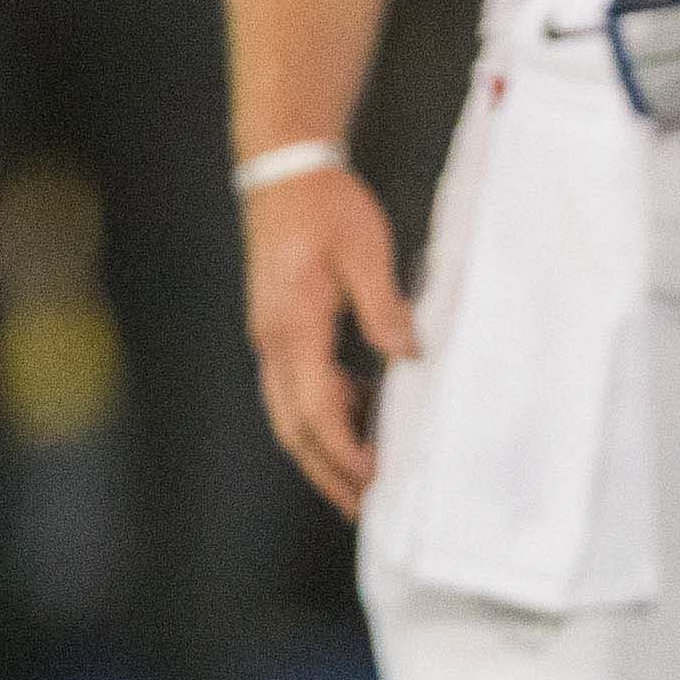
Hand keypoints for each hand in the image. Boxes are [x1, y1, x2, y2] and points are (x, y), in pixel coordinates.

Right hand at [242, 159, 414, 515]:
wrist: (284, 171)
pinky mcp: (280, 328)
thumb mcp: (364, 248)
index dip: (343, 449)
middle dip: (327, 471)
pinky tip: (361, 417)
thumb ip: (383, 305)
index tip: (373, 478)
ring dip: (324, 449)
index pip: (314, 406)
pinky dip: (326, 413)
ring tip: (364, 480)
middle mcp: (272, 339)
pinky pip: (297, 387)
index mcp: (292, 325)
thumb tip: (408, 355)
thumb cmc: (326, 204)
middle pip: (293, 425)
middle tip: (365, 509)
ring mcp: (271, 336)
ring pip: (291, 411)